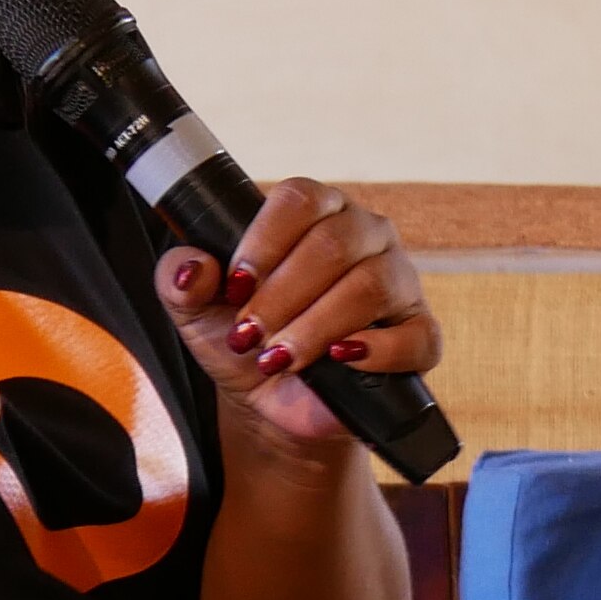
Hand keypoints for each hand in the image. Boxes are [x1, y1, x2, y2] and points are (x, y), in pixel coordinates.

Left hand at [153, 179, 436, 458]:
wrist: (270, 401)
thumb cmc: (242, 337)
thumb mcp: (195, 310)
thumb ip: (181, 280)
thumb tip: (192, 267)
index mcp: (315, 212)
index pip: (300, 199)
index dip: (264, 242)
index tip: (235, 285)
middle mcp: (364, 235)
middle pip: (334, 243)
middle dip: (282, 296)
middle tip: (248, 336)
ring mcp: (399, 281)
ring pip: (371, 285)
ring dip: (316, 326)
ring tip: (279, 358)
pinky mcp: (419, 334)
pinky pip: (414, 336)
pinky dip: (376, 351)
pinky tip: (339, 360)